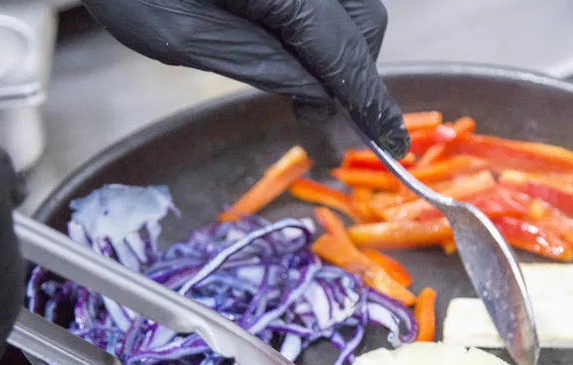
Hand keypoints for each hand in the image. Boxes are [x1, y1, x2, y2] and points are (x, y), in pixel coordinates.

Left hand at [80, 0, 410, 157]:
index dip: (370, 104)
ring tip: (301, 79)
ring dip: (341, 45)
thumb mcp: (182, 38)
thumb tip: (321, 100)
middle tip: (319, 116)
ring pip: (353, 2)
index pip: (344, 53)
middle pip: (365, 20)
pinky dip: (323, 21)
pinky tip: (288, 39)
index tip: (390, 143)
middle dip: (353, 72)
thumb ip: (262, 67)